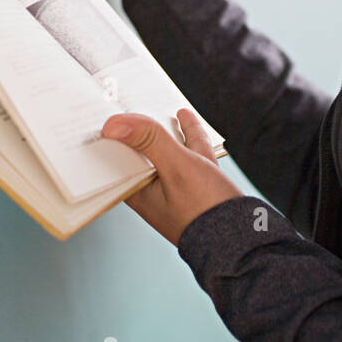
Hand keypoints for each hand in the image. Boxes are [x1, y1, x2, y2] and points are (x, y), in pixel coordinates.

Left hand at [101, 107, 242, 245]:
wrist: (244, 239)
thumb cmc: (205, 208)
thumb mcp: (175, 167)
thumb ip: (148, 141)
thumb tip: (111, 124)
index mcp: (139, 193)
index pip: (115, 159)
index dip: (108, 138)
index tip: (98, 115)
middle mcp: (155, 190)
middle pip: (138, 151)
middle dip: (132, 129)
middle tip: (118, 103)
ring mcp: (179, 185)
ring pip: (164, 148)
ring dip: (158, 128)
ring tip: (148, 104)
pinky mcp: (200, 181)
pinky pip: (188, 151)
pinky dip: (185, 133)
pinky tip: (184, 115)